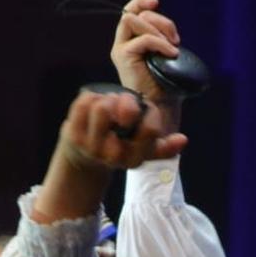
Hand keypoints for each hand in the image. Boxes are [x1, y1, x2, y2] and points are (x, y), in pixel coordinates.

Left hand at [60, 86, 186, 171]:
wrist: (82, 158)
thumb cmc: (119, 146)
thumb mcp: (142, 150)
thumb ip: (163, 146)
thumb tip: (183, 140)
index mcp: (133, 160)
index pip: (151, 129)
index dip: (150, 112)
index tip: (144, 111)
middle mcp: (112, 156)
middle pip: (127, 112)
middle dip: (127, 101)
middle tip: (123, 104)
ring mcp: (90, 146)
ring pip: (104, 106)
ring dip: (108, 98)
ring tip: (109, 104)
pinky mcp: (72, 133)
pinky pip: (85, 101)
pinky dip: (92, 96)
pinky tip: (94, 105)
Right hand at [110, 0, 183, 106]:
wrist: (160, 108)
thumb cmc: (166, 85)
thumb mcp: (166, 55)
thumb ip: (161, 38)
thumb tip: (167, 26)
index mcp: (131, 41)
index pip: (130, 10)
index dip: (141, 1)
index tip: (156, 2)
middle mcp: (122, 43)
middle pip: (134, 13)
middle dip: (160, 20)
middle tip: (175, 39)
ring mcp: (120, 50)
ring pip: (134, 20)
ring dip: (158, 29)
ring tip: (172, 47)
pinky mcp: (122, 57)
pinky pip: (143, 39)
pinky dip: (160, 43)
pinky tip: (171, 54)